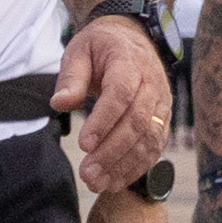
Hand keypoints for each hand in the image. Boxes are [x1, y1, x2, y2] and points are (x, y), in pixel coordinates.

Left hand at [51, 18, 170, 191]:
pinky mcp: (163, 120)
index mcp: (129, 61)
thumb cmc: (101, 46)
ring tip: (97, 183)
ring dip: (124, 165)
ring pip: (149, 140)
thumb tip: (58, 104)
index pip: (121, 93)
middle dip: (112, 152)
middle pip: (137, 122)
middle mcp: (152, 83)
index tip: (83, 144)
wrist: (131, 39)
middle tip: (88, 174)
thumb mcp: (79, 49)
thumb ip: (71, 77)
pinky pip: (155, 148)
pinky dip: (136, 168)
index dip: (103, 121)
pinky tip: (115, 181)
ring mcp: (162, 104)